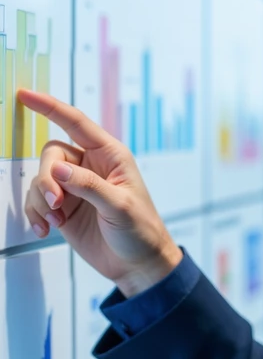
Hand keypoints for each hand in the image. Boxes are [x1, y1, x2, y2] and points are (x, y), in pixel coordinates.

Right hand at [18, 89, 181, 297]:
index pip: (76, 123)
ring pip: (41, 179)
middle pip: (52, 154)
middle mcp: (90, 166)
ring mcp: (75, 187)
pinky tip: (46, 229)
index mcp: (110, 156)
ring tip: (55, 222)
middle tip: (56, 204)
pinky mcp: (64, 208)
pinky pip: (37, 201)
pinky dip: (36, 213)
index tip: (24, 94)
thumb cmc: (140, 231)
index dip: (49, 107)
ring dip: (41, 200)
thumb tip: (58, 169)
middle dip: (47, 178)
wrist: (137, 264)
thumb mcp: (120, 206)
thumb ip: (89, 186)